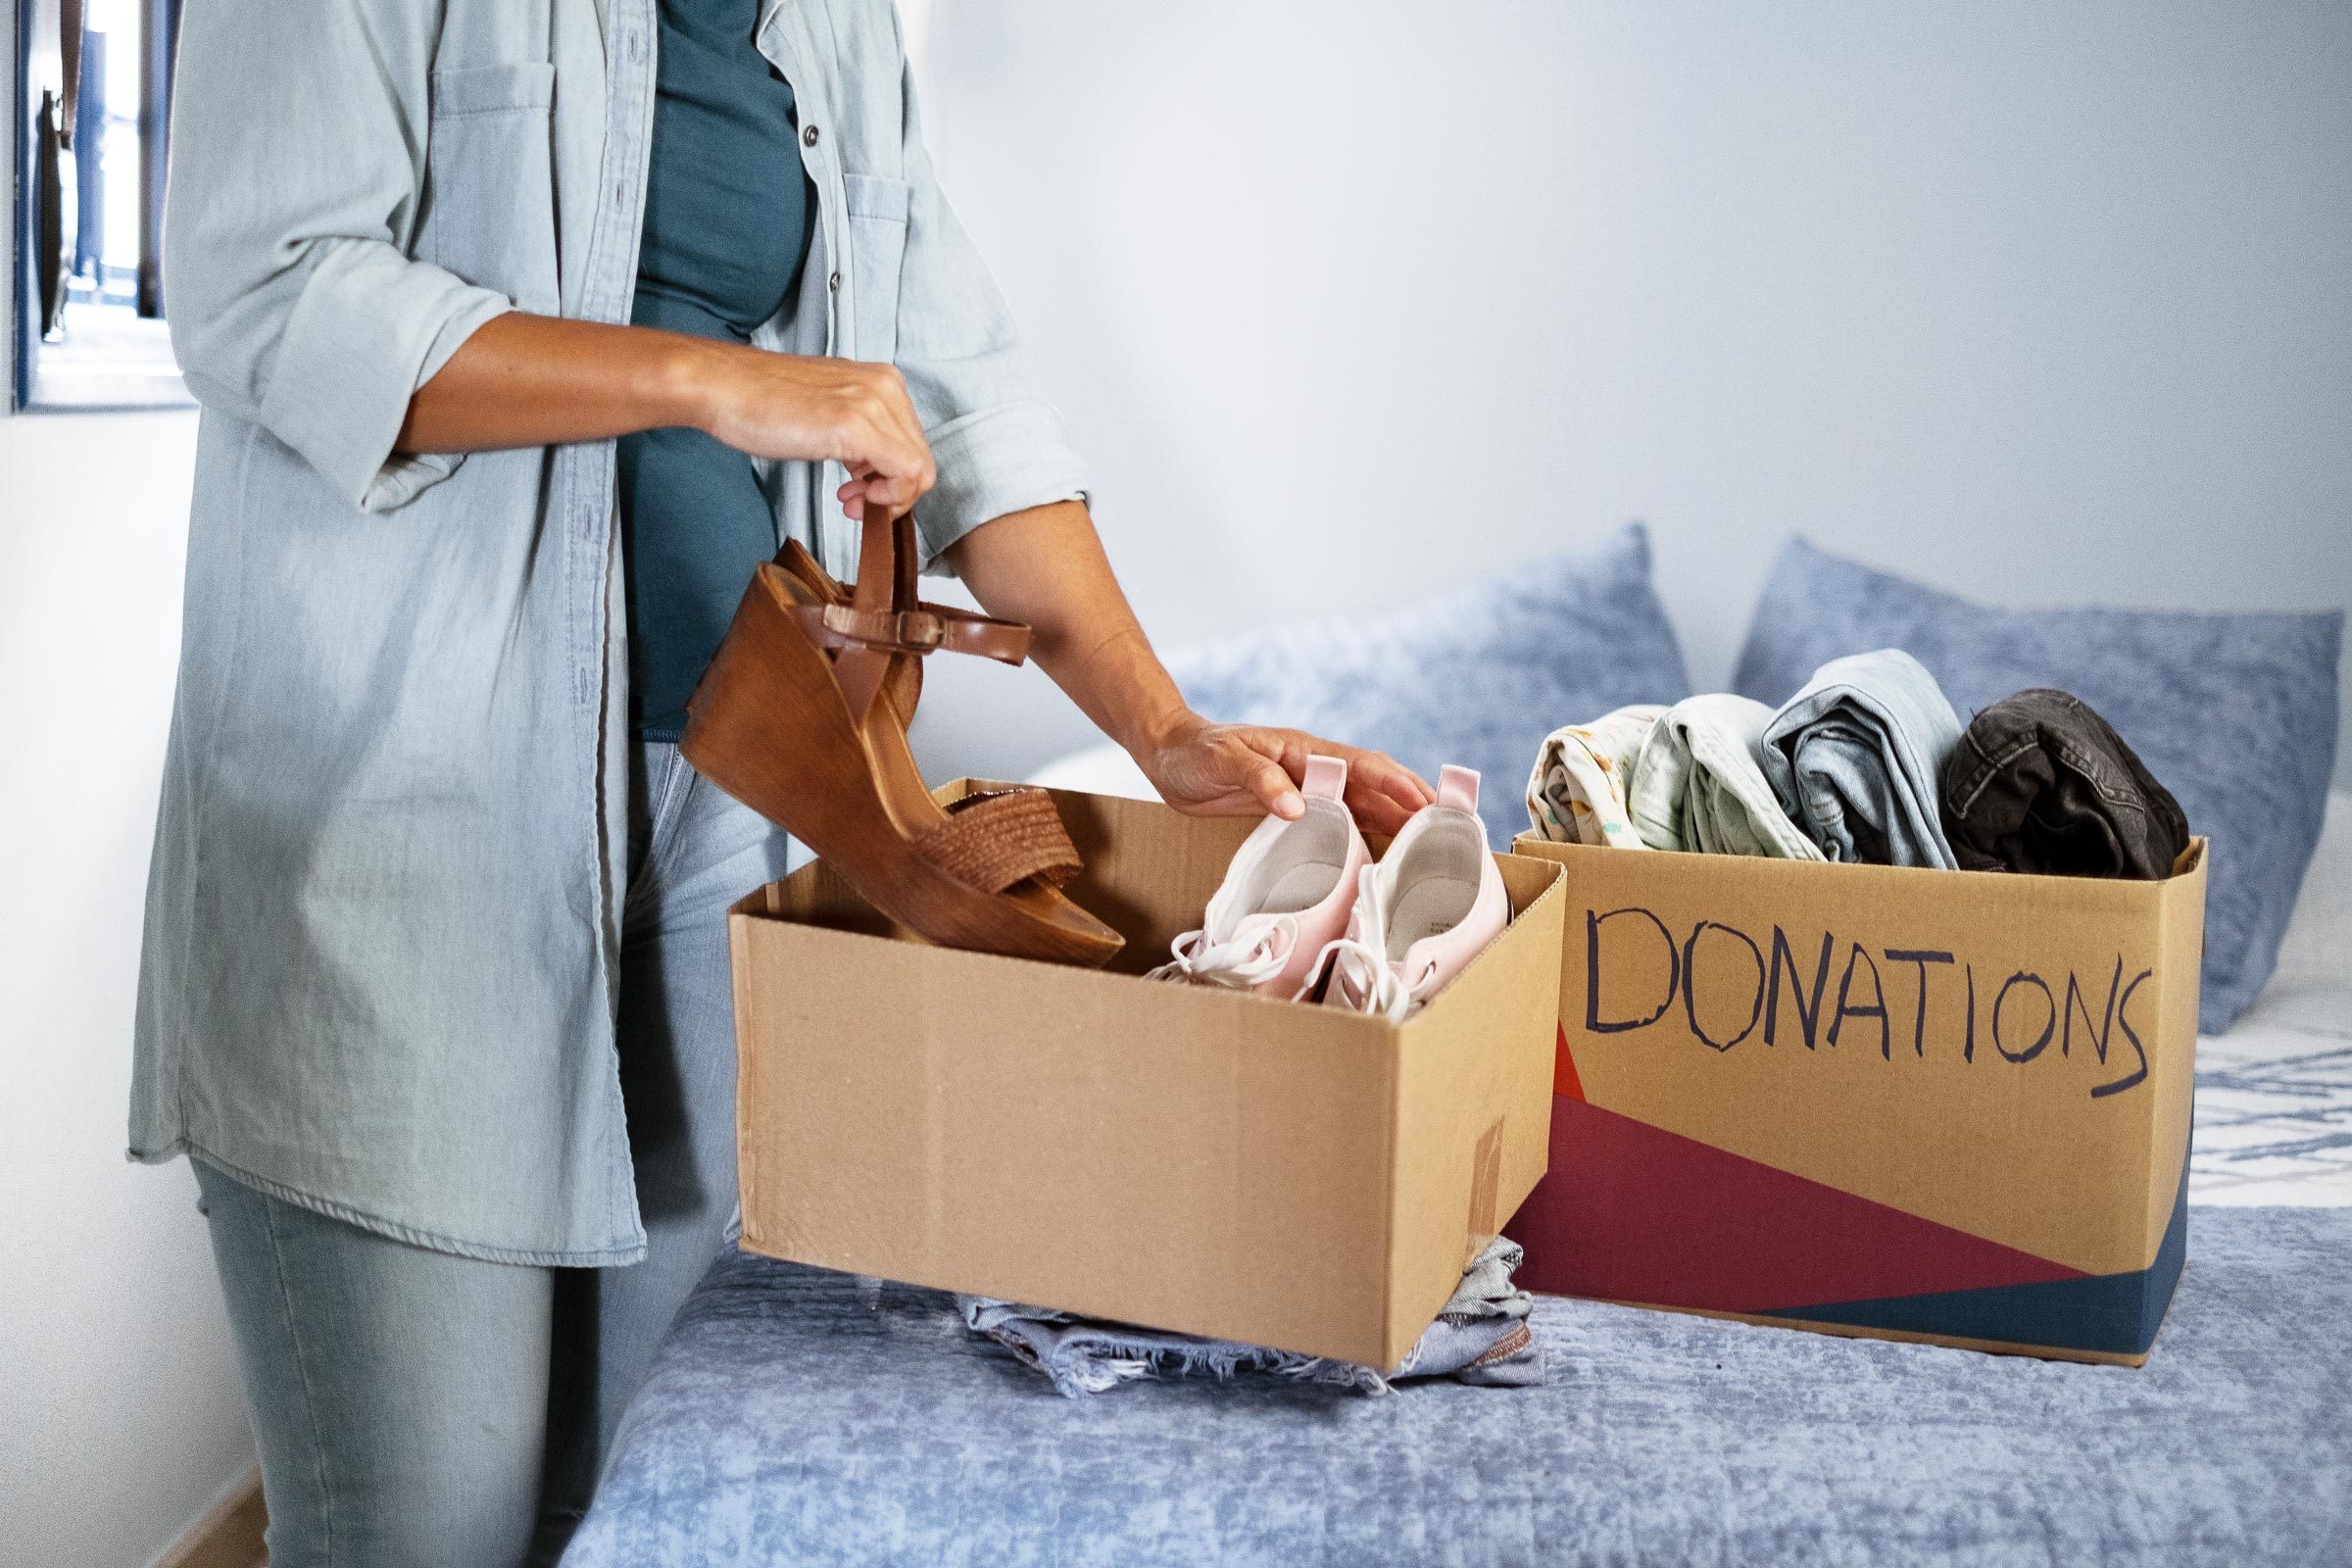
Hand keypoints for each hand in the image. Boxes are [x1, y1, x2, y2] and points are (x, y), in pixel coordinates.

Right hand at [692, 346, 936, 519]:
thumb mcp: (828, 414)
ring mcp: (872, 404)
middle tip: (857, 504)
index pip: (915, 444)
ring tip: (850, 503)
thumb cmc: (761, 401)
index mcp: (882, 381)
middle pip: (922, 459)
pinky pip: (904, 473)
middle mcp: (885, 387)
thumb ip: (859, 436)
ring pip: (918, 470)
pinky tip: (853, 499)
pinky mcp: (855, 425)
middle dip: (893, 494)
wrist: (722, 387)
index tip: (864, 492)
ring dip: (888, 499)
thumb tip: (876, 472)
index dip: (895, 479)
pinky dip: (887, 498)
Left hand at [1135, 712, 1433, 835]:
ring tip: (1431, 851)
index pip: (1364, 767)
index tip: (1430, 804)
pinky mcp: (1296, 811)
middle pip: (1377, 789)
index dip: (1398, 785)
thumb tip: (1300, 809)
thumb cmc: (1196, 752)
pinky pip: (1340, 824)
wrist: (1169, 757)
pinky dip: (1365, 837)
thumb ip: (1261, 780)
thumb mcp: (1224, 761)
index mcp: (1307, 751)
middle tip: (1452, 834)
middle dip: (1415, 807)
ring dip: (1397, 825)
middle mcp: (1316, 770)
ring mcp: (1309, 790)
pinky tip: (1382, 857)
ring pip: (1365, 808)